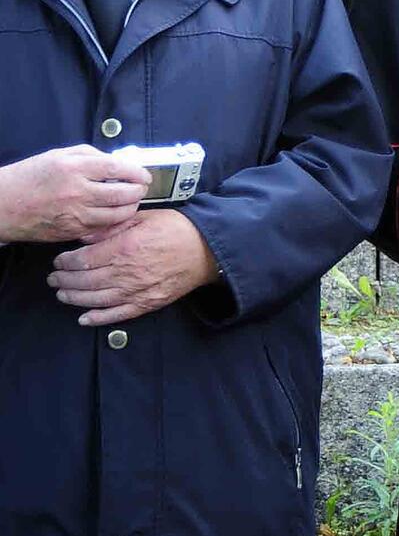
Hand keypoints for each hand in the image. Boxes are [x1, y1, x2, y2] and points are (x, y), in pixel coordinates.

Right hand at [0, 145, 150, 242]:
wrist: (3, 204)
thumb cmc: (30, 177)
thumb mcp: (58, 155)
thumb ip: (90, 156)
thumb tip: (116, 161)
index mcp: (73, 168)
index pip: (116, 168)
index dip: (136, 172)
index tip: (144, 174)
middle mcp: (77, 191)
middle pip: (123, 194)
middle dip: (139, 191)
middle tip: (141, 188)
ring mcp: (76, 214)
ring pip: (118, 214)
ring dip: (131, 207)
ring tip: (131, 200)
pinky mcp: (74, 231)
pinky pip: (104, 228)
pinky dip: (115, 221)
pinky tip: (116, 214)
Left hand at [48, 210, 219, 325]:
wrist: (207, 250)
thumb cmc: (176, 229)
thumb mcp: (143, 218)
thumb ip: (113, 227)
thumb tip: (85, 235)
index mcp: (124, 248)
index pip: (82, 259)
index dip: (65, 262)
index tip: (58, 261)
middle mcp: (126, 272)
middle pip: (84, 281)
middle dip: (64, 280)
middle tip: (54, 278)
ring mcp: (136, 291)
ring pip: (96, 299)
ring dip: (74, 298)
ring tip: (63, 294)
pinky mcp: (147, 303)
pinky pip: (118, 315)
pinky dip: (98, 318)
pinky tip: (84, 318)